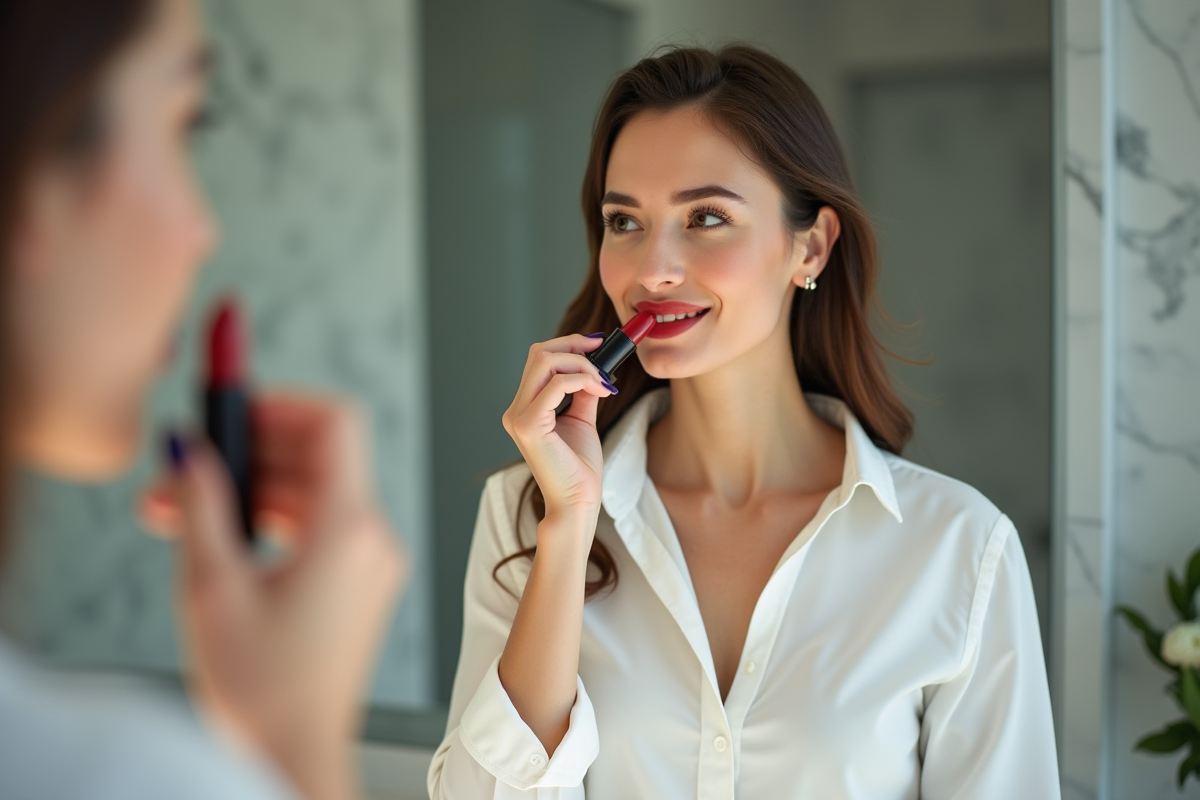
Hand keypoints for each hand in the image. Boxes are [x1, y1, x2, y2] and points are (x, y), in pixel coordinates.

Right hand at [151, 394, 405, 799]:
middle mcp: (372, 538)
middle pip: (316, 458)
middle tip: (181, 472)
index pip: (334, 424)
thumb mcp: (212, 588)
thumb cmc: (263, 691)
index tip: (233, 409)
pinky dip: (271, 522)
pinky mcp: (358, 584)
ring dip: (250, 492)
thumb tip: (190, 450)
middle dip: (246, 456)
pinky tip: (219, 538)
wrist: (295, 757)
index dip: (281, 405)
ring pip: (311, 495)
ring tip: (178, 512)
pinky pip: (319, 528)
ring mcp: (370, 563)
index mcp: (349, 530)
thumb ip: (201, 505)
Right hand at [501, 335, 613, 521]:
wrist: (578, 502)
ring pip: (545, 362)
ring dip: (581, 365)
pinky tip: (601, 391)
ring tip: (603, 383)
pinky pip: (556, 385)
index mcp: (524, 408)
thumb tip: (592, 367)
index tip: (597, 344)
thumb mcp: (582, 420)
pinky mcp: (528, 425)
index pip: (538, 359)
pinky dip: (582, 380)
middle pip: (539, 354)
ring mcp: (518, 417)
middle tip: (603, 354)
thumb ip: (582, 392)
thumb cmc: (579, 468)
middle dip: (575, 347)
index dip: (568, 345)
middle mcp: (515, 410)